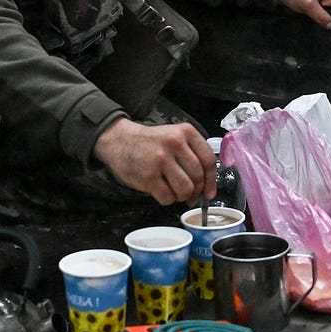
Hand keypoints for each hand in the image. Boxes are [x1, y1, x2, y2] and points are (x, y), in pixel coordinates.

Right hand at [92, 117, 215, 205]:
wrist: (119, 140)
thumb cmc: (150, 143)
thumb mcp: (174, 137)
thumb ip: (192, 154)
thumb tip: (206, 187)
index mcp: (185, 132)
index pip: (208, 160)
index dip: (211, 181)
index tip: (209, 193)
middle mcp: (175, 143)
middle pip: (198, 177)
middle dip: (196, 191)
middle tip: (189, 195)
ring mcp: (161, 159)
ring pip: (185, 189)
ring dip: (181, 197)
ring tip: (174, 192)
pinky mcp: (148, 175)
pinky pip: (167, 197)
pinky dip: (167, 199)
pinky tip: (161, 191)